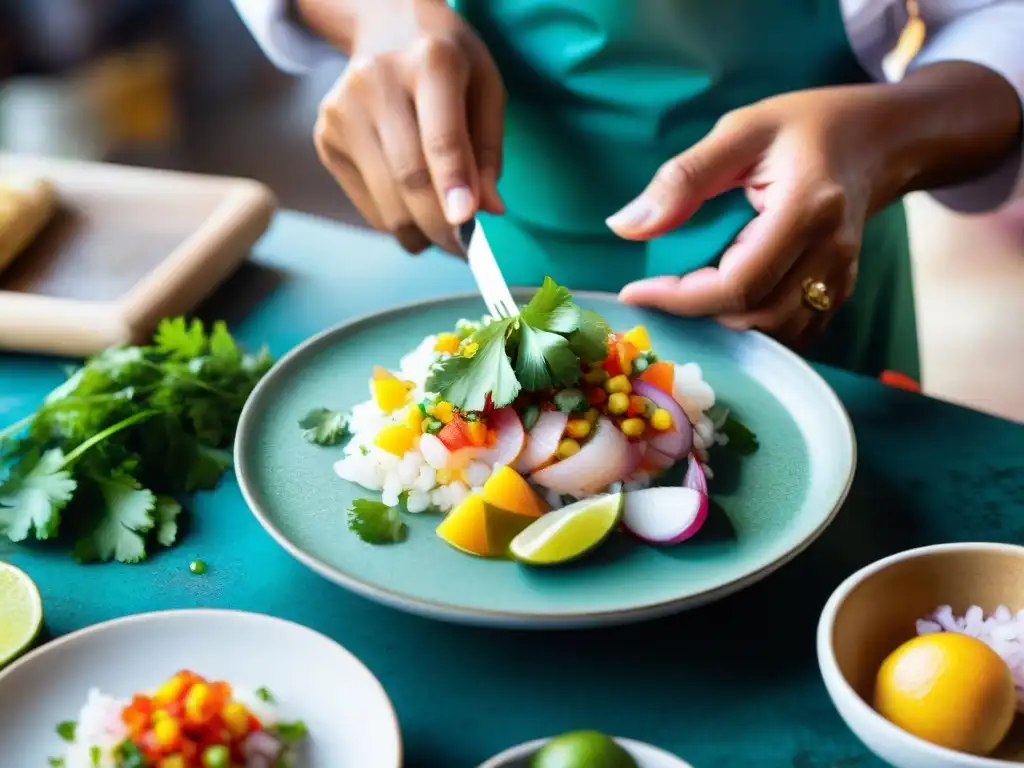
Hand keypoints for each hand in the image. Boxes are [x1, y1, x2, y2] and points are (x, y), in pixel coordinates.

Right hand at [312, 0, 504, 253]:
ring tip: (445, 233)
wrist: (384, 24)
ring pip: (387, 203)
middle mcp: (375, 82)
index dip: (453, 185)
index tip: (469, 224)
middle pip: (409, 178)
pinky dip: (397, 221)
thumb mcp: (485, 89)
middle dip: (442, 227)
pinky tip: (413, 206)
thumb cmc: (448, 63)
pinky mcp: (326, 138)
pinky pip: (369, 206)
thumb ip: (487, 150)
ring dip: (421, 234)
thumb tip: (488, 210)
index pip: (440, 136)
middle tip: (467, 250)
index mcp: (429, 62)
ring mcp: (342, 111)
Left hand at [608, 87, 897, 347]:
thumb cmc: (810, 125)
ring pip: (775, 333)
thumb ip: (684, 179)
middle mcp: (830, 254)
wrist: (884, 138)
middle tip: (659, 289)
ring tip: (689, 294)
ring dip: (724, 324)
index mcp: (808, 210)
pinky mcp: (839, 291)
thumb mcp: (741, 131)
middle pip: (755, 317)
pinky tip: (724, 301)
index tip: (636, 292)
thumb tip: (624, 226)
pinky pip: (794, 330)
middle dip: (698, 312)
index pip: (738, 284)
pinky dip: (753, 327)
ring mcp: (840, 278)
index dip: (680, 298)